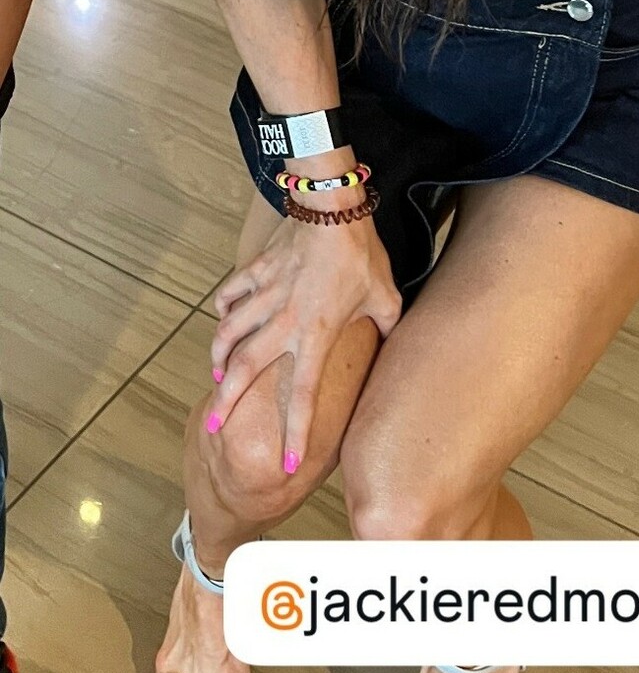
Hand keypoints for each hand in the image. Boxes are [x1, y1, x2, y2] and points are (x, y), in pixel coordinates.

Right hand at [205, 205, 401, 472]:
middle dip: (227, 403)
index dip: (295, 433)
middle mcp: (282, 322)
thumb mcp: (386, 296)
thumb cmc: (361, 253)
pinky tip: (221, 318)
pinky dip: (222, 308)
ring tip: (217, 377)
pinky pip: (230, 293)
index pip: (303, 396)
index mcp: (316, 334)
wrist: (331, 207)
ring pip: (229, 334)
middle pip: (245, 370)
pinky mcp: (256, 271)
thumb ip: (386, 327)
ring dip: (220, 358)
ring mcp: (264, 295)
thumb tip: (391, 343)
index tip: (288, 465)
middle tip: (214, 427)